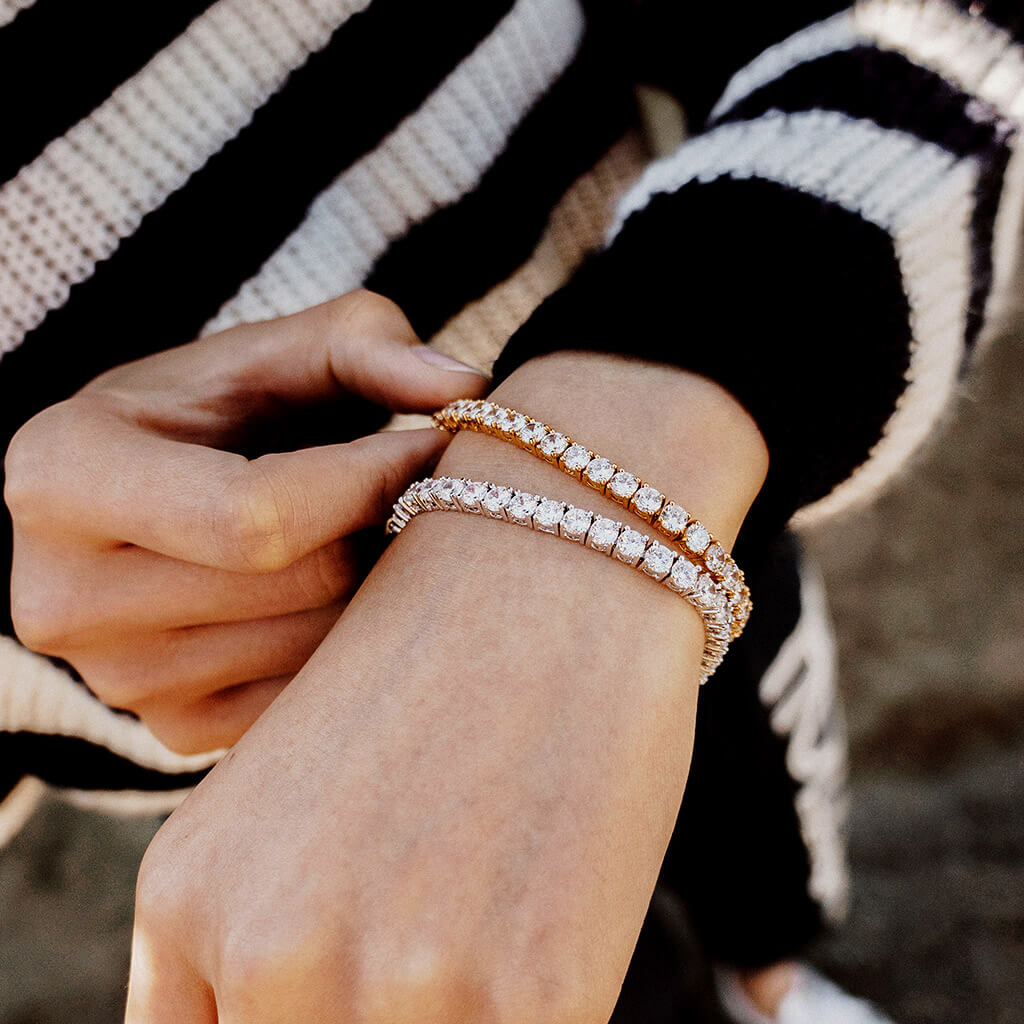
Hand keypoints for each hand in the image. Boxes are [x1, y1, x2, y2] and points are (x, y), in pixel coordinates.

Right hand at [4, 290, 487, 753]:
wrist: (160, 496)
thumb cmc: (221, 411)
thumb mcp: (279, 351)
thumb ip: (368, 343)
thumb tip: (468, 387)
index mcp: (64, 476)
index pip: (252, 514)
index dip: (370, 480)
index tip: (435, 445)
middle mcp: (62, 597)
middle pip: (297, 586)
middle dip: (385, 531)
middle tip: (422, 491)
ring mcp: (118, 682)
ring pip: (317, 649)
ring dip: (379, 588)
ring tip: (377, 534)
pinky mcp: (173, 732)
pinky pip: (311, 700)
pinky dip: (354, 644)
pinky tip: (347, 591)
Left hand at [125, 353, 767, 1021]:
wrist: (549, 554)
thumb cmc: (439, 656)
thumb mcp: (297, 784)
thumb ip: (273, 913)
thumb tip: (304, 1000)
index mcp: (189, 893)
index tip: (345, 999)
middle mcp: (266, 950)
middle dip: (372, 1017)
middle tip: (436, 940)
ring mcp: (398, 985)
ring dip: (460, 1012)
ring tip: (496, 916)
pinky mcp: (531, 998)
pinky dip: (542, 1007)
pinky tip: (554, 923)